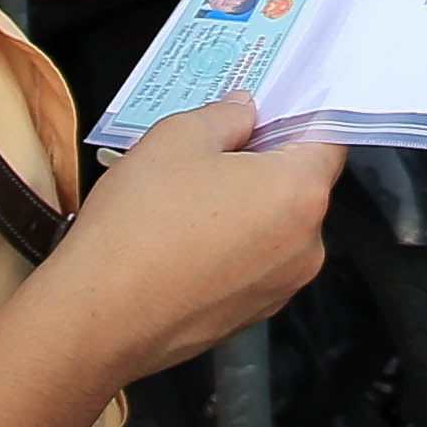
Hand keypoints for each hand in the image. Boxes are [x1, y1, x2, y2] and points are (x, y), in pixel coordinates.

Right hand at [48, 97, 343, 380]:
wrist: (99, 316)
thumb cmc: (138, 228)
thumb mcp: (177, 139)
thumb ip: (224, 115)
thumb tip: (244, 111)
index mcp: (300, 193)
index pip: (327, 138)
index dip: (296, 117)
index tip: (267, 110)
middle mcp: (305, 246)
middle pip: (300, 185)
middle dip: (262, 163)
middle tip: (209, 152)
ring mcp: (280, 287)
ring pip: (275, 228)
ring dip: (244, 208)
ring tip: (185, 200)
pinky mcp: (250, 316)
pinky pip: (253, 265)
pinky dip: (230, 248)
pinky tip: (182, 240)